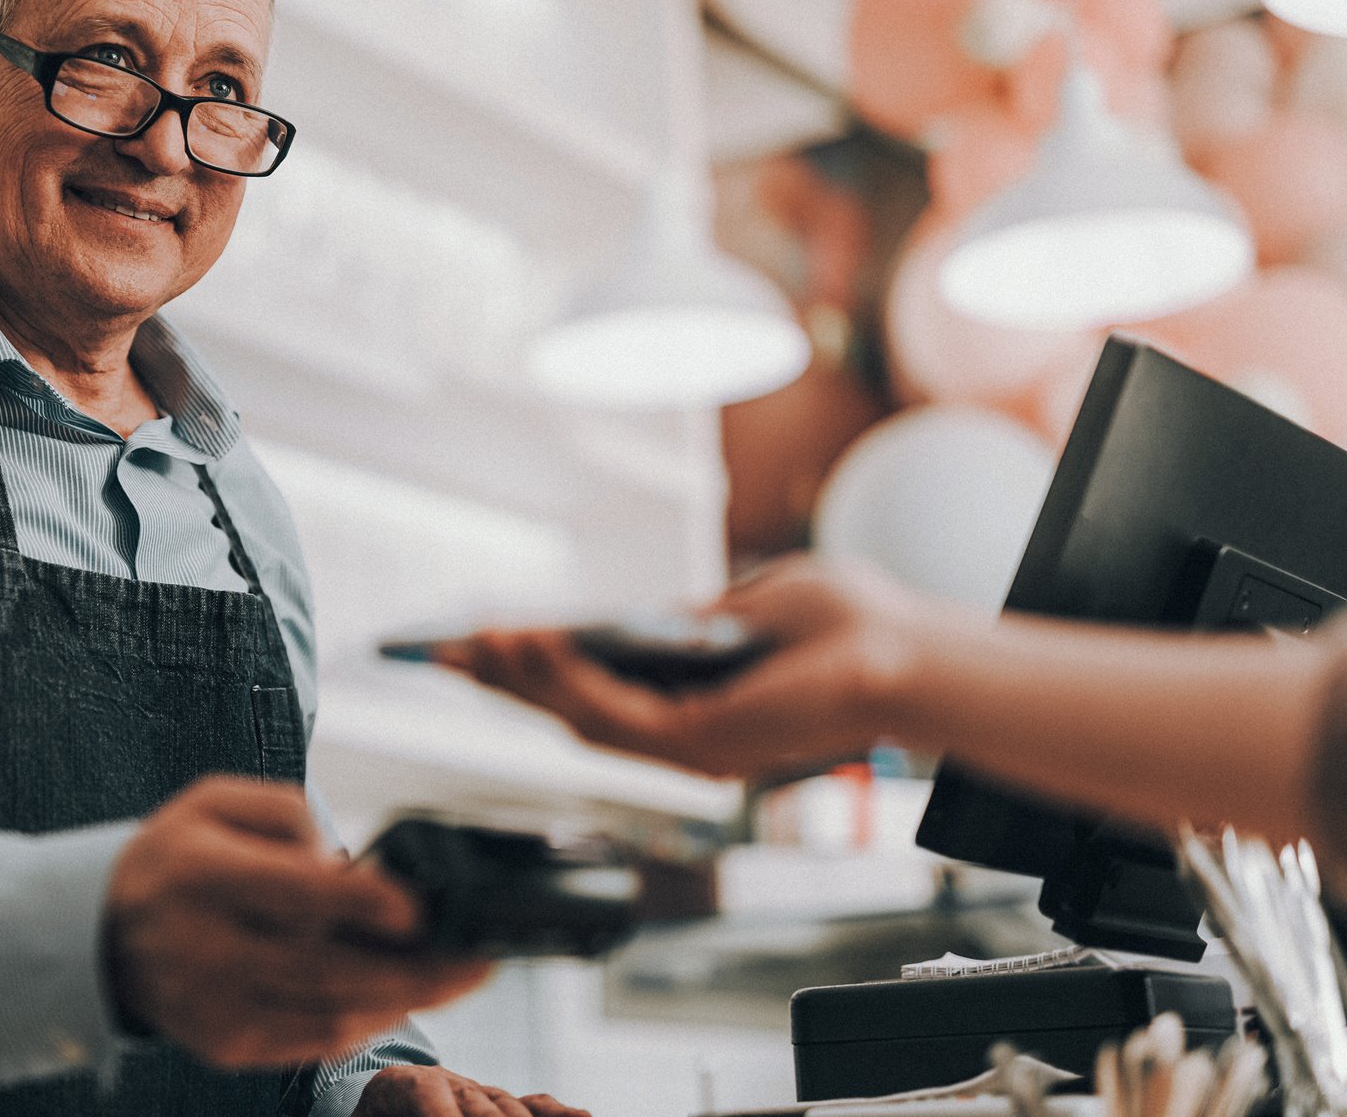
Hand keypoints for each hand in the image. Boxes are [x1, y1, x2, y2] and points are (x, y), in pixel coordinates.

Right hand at [105, 776, 491, 1068]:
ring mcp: (215, 1007)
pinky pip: (311, 1043)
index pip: (292, 893)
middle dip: (414, 970)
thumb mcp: (215, 800)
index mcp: (201, 875)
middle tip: (477, 960)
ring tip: (454, 977)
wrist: (102, 933)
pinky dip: (363, 1022)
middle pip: (325, 969)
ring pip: (326, 1014)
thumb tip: (343, 861)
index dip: (360, 904)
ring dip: (402, 999)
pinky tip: (398, 996)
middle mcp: (204, 948)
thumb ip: (285, 812)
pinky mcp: (227, 1046)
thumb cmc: (179, 856)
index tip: (416, 908)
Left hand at [355, 1065, 591, 1115]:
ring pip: (507, 1106)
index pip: (426, 1096)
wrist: (379, 1096)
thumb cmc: (372, 1115)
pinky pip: (530, 1106)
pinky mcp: (498, 1103)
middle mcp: (446, 1081)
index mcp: (404, 1084)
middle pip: (476, 1103)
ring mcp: (476, 1090)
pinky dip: (555, 1113)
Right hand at [437, 555, 955, 778]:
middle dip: (500, 678)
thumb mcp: (751, 601)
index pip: (593, 685)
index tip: (470, 642)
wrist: (910, 656)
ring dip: (518, 677)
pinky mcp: (699, 743)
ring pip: (578, 716)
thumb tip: (638, 615)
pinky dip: (563, 678)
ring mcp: (688, 744)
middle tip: (436, 652)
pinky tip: (529, 643)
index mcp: (692, 699)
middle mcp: (683, 733)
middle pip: (569, 707)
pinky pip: (612, 713)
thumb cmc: (850, 623)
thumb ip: (690, 614)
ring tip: (467, 644)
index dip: (530, 665)